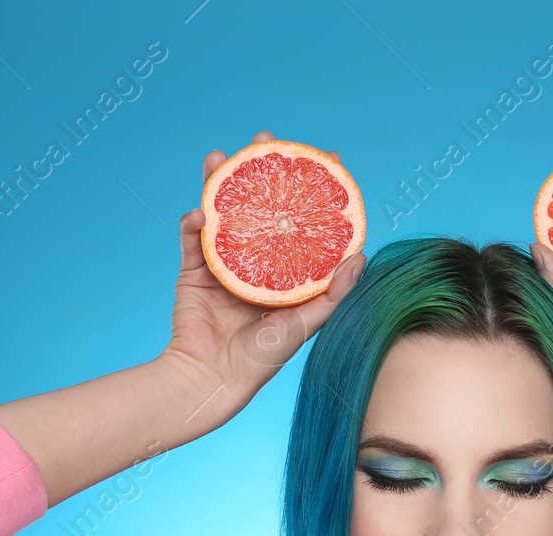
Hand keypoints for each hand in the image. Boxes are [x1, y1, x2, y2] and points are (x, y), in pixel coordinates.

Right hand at [160, 129, 366, 421]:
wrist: (214, 379)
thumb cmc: (264, 357)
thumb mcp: (307, 323)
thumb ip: (333, 292)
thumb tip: (360, 255)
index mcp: (286, 271)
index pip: (304, 220)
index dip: (313, 189)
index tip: (326, 158)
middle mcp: (257, 261)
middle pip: (261, 204)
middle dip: (262, 169)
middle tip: (265, 139)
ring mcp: (223, 263)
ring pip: (223, 211)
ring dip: (219, 180)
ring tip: (221, 155)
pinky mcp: (193, 272)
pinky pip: (191, 239)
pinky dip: (193, 223)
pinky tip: (200, 212)